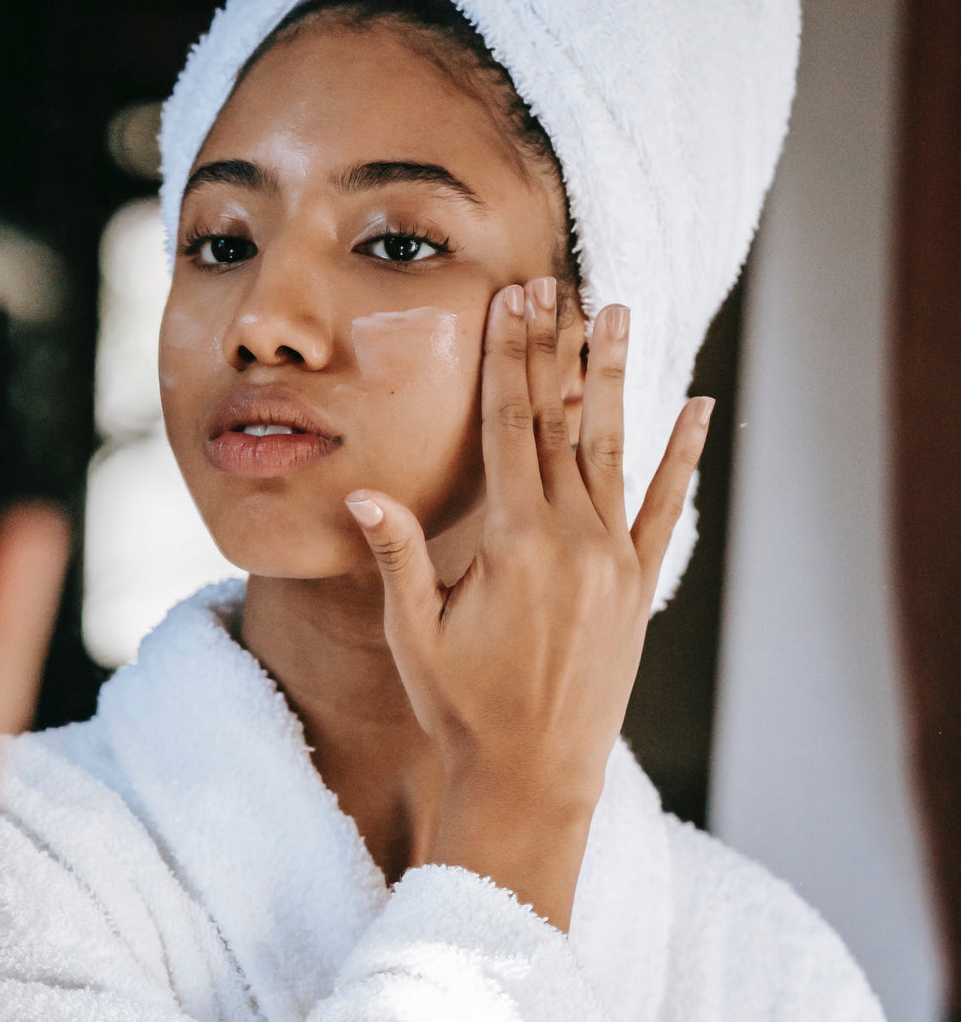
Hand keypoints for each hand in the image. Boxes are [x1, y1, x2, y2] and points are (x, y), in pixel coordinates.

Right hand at [344, 278, 710, 929]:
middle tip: (553, 285)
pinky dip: (681, 457)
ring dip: (614, 378)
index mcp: (516, 543)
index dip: (510, 360)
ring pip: (613, 449)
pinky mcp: (638, 586)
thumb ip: (399, 558)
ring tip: (619, 313)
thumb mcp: (414, 635)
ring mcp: (614, 560)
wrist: (534, 777)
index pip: (511, 428)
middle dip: (553, 349)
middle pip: (560, 422)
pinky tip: (698, 408)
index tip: (512, 303)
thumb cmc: (462, 708)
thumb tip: (363, 492)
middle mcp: (574, 539)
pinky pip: (663, 507)